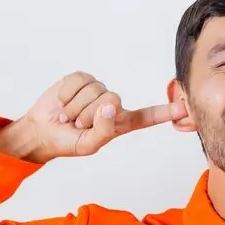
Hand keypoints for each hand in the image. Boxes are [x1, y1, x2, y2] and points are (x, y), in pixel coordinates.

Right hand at [0, 71, 187, 162]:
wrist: (40, 131)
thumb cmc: (67, 142)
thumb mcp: (87, 145)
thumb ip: (103, 131)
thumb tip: (111, 107)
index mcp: (119, 123)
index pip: (146, 117)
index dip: (164, 112)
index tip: (183, 108)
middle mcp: (112, 104)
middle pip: (112, 99)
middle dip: (89, 114)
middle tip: (77, 124)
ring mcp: (96, 90)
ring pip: (95, 90)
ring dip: (76, 106)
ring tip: (69, 115)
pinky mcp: (81, 79)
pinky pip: (80, 80)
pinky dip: (68, 94)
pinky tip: (63, 103)